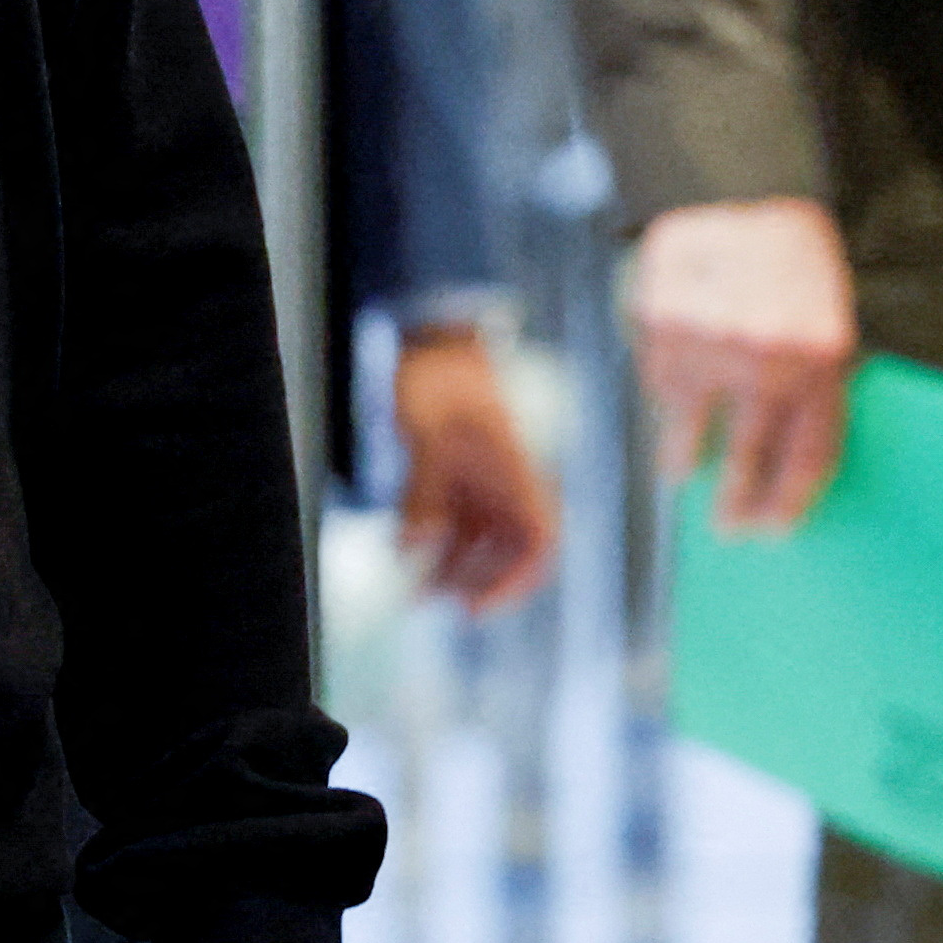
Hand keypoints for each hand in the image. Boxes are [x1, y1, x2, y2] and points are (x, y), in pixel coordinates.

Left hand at [392, 324, 556, 610]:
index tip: (478, 608)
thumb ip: (424, 484)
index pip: (538, 537)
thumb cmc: (439, 371)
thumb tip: (417, 542)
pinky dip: (434, 542)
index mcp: (514, 467)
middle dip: (476, 583)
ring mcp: (484, 478)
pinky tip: (404, 550)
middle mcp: (506, 480)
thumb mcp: (426, 423)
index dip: (518, 579)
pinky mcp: (461, 474)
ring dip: (452, 569)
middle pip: (508, 550)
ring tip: (414, 591)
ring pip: (479, 541)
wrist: (437, 334)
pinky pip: (455, 520)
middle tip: (436, 605)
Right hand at [632, 197, 857, 535]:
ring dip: (685, 463)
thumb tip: (787, 460)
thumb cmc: (793, 258)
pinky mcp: (663, 332)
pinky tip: (673, 397)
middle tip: (729, 528)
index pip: (809, 455)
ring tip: (682, 475)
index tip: (775, 529)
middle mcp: (767, 361)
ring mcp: (711, 349)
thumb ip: (815, 380)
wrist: (736, 184)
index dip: (790, 501)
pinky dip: (665, 400)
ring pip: (690, 435)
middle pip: (749, 460)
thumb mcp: (828, 314)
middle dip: (736, 505)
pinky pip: (660, 390)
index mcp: (822, 358)